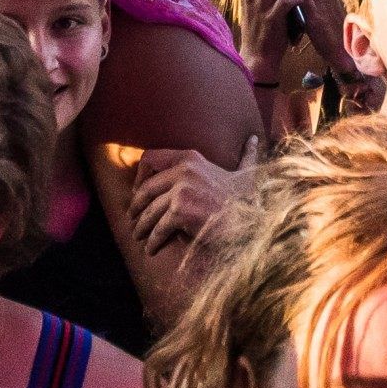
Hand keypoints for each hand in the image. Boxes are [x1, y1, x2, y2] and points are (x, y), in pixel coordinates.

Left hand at [130, 137, 258, 254]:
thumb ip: (246, 155)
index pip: (151, 158)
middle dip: (136, 206)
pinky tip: (150, 248)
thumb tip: (253, 139)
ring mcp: (181, 191)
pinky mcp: (181, 212)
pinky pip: (159, 228)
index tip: (138, 190)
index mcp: (191, 157)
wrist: (253, 222)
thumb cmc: (248, 199)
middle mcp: (183, 170)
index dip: (140, 175)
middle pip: (146, 188)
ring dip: (141, 227)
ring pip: (149, 211)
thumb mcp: (245, 171)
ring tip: (139, 236)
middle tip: (133, 218)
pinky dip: (152, 241)